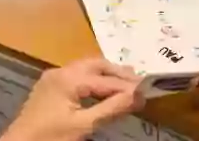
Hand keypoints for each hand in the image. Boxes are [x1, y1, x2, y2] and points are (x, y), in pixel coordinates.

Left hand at [0, 59, 143, 140]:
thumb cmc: (50, 139)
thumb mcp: (84, 126)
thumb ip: (112, 109)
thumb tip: (139, 96)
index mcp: (68, 78)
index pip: (106, 80)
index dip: (128, 87)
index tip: (149, 92)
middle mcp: (61, 71)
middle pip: (97, 65)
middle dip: (119, 74)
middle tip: (140, 84)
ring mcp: (53, 78)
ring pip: (87, 68)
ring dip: (107, 75)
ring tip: (126, 86)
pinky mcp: (49, 87)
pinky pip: (77, 76)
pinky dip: (94, 80)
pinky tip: (103, 91)